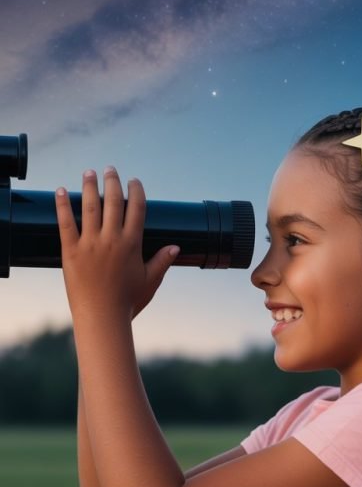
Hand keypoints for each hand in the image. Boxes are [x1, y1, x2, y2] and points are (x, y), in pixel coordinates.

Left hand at [56, 167, 178, 321]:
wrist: (102, 318)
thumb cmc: (128, 302)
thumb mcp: (150, 281)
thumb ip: (162, 261)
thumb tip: (176, 247)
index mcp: (132, 244)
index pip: (136, 208)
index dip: (136, 191)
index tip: (134, 180)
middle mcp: (111, 239)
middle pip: (113, 201)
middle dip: (112, 181)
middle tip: (110, 169)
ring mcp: (90, 244)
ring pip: (90, 207)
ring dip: (89, 186)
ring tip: (89, 172)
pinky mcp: (71, 251)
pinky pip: (65, 223)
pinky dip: (62, 205)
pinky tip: (61, 190)